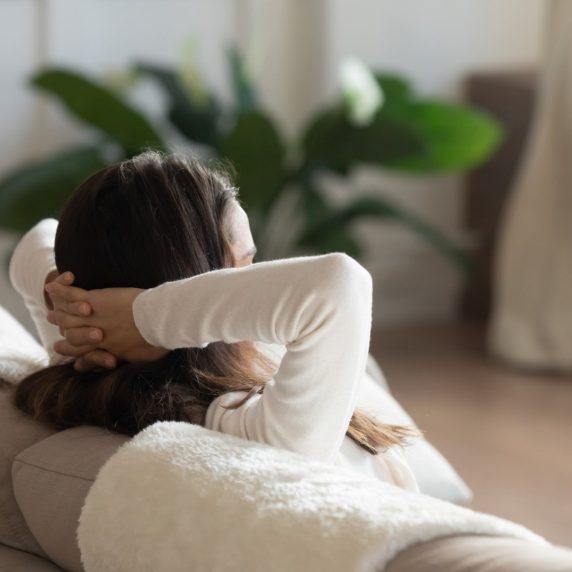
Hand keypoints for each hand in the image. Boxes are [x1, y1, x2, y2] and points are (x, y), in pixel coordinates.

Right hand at [45, 272, 167, 369]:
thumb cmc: (157, 340)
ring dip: (58, 313)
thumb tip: (129, 363)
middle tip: (55, 339)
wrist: (159, 321)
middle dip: (63, 338)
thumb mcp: (143, 357)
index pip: (84, 355)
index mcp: (108, 350)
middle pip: (71, 337)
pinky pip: (72, 296)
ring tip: (51, 312)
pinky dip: (60, 290)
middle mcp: (96, 336)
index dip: (75, 355)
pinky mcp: (94, 302)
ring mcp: (93, 318)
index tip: (69, 356)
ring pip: (67, 317)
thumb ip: (131, 359)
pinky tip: (51, 286)